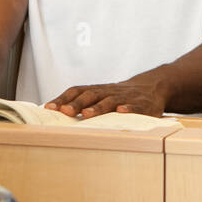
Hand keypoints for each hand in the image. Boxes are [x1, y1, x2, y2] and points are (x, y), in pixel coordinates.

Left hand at [45, 77, 168, 118]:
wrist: (152, 87)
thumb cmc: (119, 96)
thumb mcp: (101, 96)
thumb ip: (82, 103)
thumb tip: (55, 113)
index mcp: (97, 90)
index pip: (77, 91)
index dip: (63, 98)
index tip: (49, 108)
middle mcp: (109, 92)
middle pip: (90, 95)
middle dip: (76, 103)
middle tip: (64, 112)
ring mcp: (125, 98)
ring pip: (109, 101)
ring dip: (97, 108)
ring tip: (86, 115)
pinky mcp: (142, 105)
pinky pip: (136, 106)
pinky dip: (129, 109)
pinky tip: (122, 112)